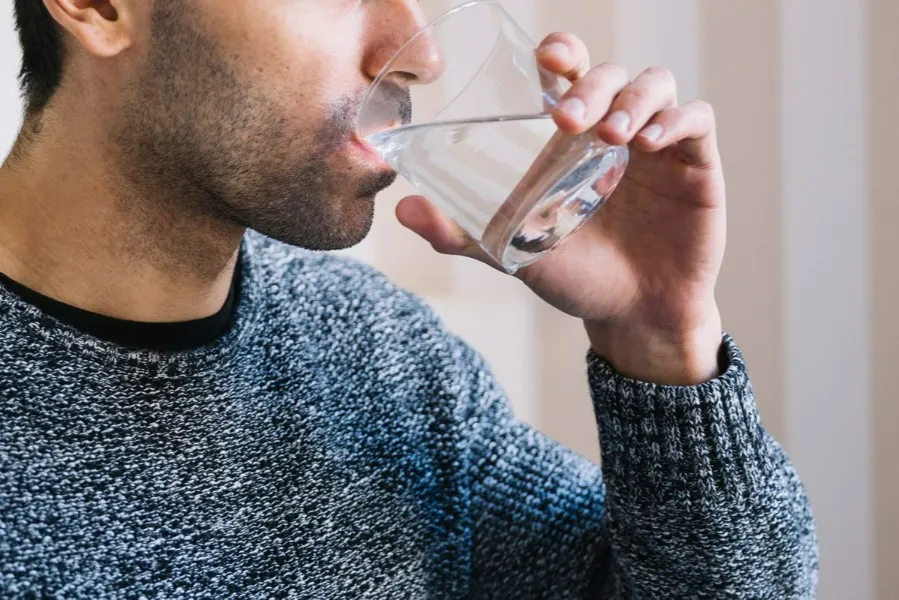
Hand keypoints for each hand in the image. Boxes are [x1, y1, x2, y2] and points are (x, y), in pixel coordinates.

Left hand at [396, 33, 725, 385]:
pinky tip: (650, 144)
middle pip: (610, 73)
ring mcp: (657, 145)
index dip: (560, 54)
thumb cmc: (576, 275)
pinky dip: (675, 120)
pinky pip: (696, 119)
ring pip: (654, 84)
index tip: (545, 59)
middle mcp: (614, 130)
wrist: (631, 315)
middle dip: (591, 83)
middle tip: (567, 118)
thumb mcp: (516, 251)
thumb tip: (400, 210)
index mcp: (572, 139)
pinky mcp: (696, 164)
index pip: (568, 74)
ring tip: (612, 136)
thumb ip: (462, 233)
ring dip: (632, 99)